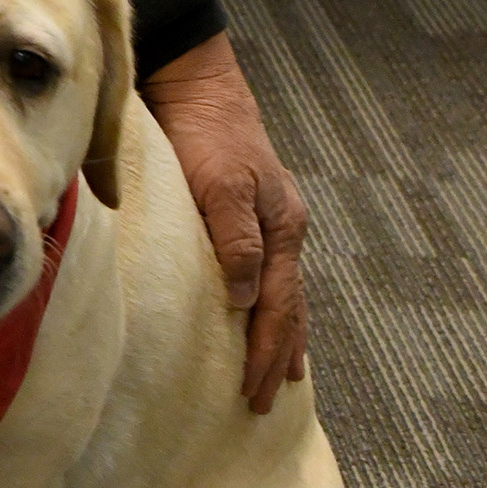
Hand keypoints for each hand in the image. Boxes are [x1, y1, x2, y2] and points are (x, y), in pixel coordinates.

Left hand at [141, 31, 307, 411]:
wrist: (199, 85)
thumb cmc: (205, 133)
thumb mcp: (221, 183)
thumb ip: (237, 240)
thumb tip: (246, 299)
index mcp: (282, 228)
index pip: (278, 308)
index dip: (267, 352)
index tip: (255, 392)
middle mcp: (283, 228)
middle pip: (288, 308)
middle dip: (276, 356)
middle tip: (262, 402)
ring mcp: (271, 221)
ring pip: (284, 293)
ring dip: (281, 336)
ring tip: (281, 375)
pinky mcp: (251, 212)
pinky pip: (269, 274)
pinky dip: (271, 306)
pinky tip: (266, 317)